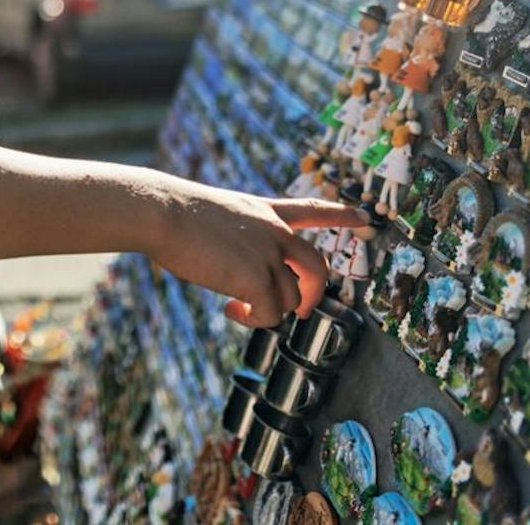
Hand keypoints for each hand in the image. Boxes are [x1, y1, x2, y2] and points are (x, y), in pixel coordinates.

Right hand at [149, 188, 366, 327]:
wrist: (163, 212)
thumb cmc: (175, 213)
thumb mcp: (218, 216)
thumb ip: (240, 239)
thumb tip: (242, 273)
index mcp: (264, 212)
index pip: (311, 210)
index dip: (341, 214)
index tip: (366, 216)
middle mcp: (275, 231)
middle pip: (317, 267)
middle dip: (312, 293)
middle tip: (301, 309)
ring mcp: (270, 254)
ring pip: (292, 297)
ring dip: (269, 310)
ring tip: (237, 306)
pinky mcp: (257, 278)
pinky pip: (272, 314)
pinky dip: (255, 319)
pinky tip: (232, 309)